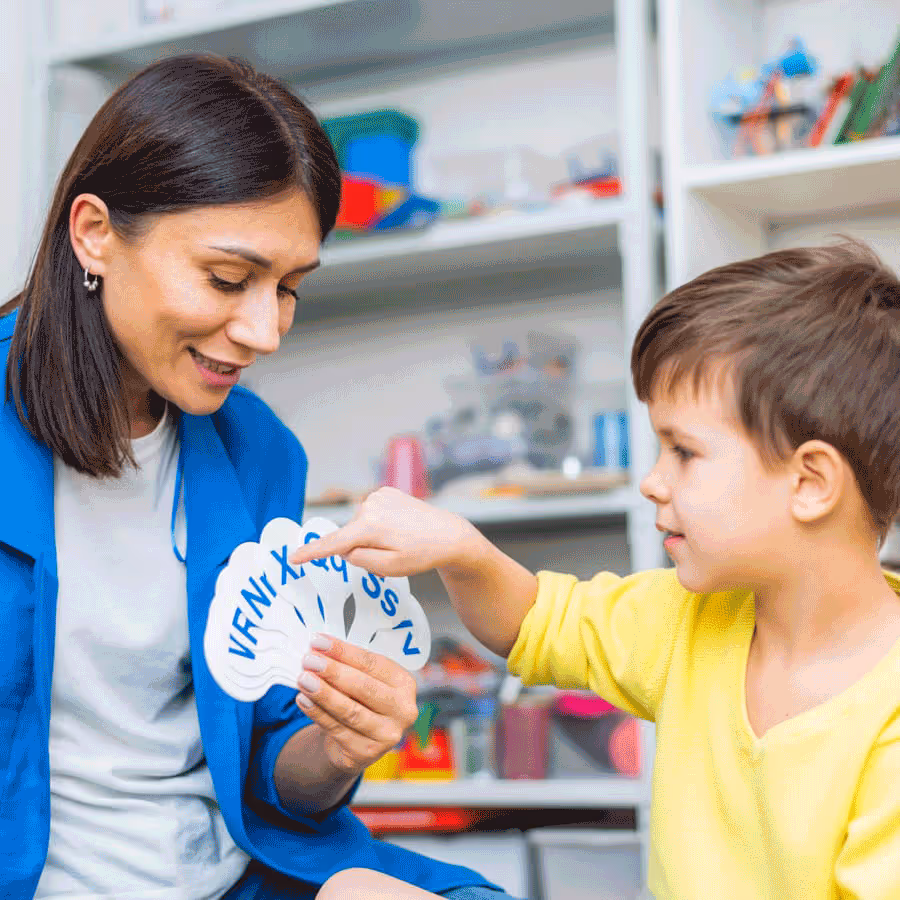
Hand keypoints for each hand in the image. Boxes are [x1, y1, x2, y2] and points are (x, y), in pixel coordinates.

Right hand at [289, 486, 480, 577]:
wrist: (448, 535)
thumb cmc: (422, 554)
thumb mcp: (390, 568)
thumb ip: (360, 560)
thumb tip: (346, 550)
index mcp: (370, 527)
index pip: (333, 544)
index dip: (312, 553)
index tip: (293, 558)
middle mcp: (371, 506)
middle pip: (350, 535)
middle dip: (361, 548)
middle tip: (392, 554)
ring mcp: (379, 496)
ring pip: (360, 525)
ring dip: (371, 536)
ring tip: (399, 540)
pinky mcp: (386, 492)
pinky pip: (371, 514)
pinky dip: (378, 524)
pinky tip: (398, 528)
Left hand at [296, 633, 418, 775]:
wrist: (357, 741)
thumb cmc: (361, 701)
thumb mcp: (363, 680)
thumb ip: (349, 666)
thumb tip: (320, 650)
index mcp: (405, 683)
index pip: (373, 663)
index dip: (344, 652)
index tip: (319, 642)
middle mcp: (403, 710)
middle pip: (364, 687)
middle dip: (333, 672)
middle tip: (309, 660)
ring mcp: (387, 734)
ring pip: (350, 710)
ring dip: (323, 693)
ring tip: (303, 679)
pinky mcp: (366, 752)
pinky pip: (337, 729)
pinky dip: (317, 713)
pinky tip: (304, 699)